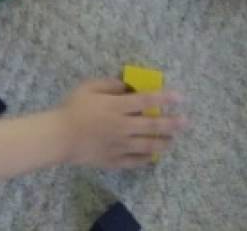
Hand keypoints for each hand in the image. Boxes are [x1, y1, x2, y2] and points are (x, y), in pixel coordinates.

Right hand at [56, 79, 184, 169]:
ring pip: (148, 145)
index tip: (180, 97)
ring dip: (163, 142)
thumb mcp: (88, 87)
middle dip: (171, 123)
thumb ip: (109, 85)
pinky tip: (153, 156)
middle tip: (185, 122)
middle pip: (152, 125)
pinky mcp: (115, 160)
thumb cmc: (73, 108)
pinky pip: (136, 161)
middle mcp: (123, 126)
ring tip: (173, 140)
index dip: (164, 98)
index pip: (146, 101)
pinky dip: (147, 158)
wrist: (60, 137)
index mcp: (117, 107)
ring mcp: (120, 145)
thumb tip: (127, 87)